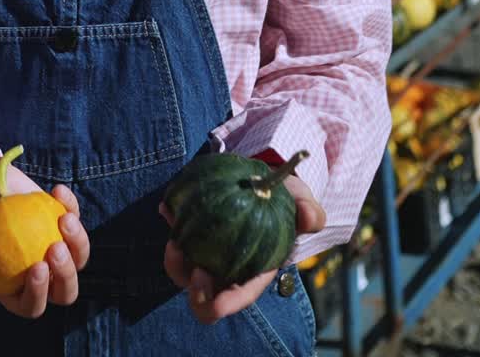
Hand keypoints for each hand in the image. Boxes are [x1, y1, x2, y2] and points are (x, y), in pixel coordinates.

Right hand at [0, 161, 90, 317]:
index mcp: (13, 290)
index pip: (31, 305)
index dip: (38, 294)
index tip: (36, 267)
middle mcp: (38, 275)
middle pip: (64, 290)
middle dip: (67, 275)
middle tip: (55, 248)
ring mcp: (54, 248)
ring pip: (78, 257)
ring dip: (78, 242)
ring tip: (64, 219)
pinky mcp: (63, 223)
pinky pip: (75, 219)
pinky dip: (70, 205)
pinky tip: (56, 190)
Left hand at [159, 172, 325, 323]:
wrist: (260, 175)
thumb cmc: (283, 195)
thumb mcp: (299, 200)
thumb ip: (309, 210)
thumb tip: (312, 217)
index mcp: (253, 270)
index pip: (240, 296)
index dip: (227, 305)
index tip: (216, 304)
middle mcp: (227, 266)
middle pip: (205, 293)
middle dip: (196, 292)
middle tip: (197, 271)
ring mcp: (206, 249)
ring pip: (183, 268)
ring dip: (175, 261)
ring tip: (174, 241)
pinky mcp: (191, 228)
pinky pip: (175, 231)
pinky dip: (171, 221)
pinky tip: (167, 209)